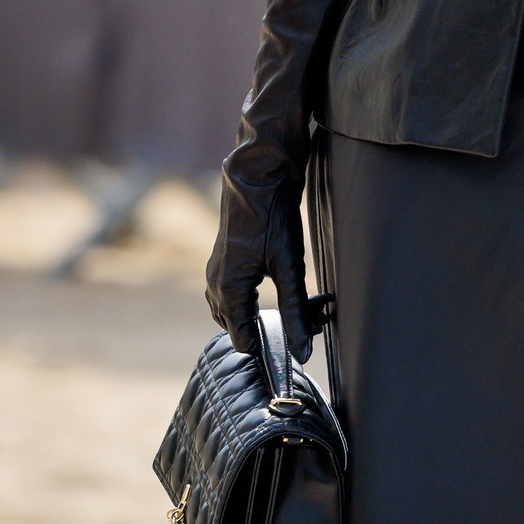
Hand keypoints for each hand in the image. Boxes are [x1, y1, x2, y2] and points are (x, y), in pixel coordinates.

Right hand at [206, 175, 314, 363]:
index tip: (299, 340)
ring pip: (235, 311)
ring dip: (261, 315)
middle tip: (308, 321)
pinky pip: (234, 294)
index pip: (242, 340)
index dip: (270, 346)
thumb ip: (295, 311)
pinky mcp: (226, 260)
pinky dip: (253, 301)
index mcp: (227, 290)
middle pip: (238, 327)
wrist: (260, 173)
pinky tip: (279, 292)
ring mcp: (217, 271)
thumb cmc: (273, 216)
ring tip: (298, 308)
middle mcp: (216, 283)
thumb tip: (302, 350)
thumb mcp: (289, 267)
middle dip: (270, 329)